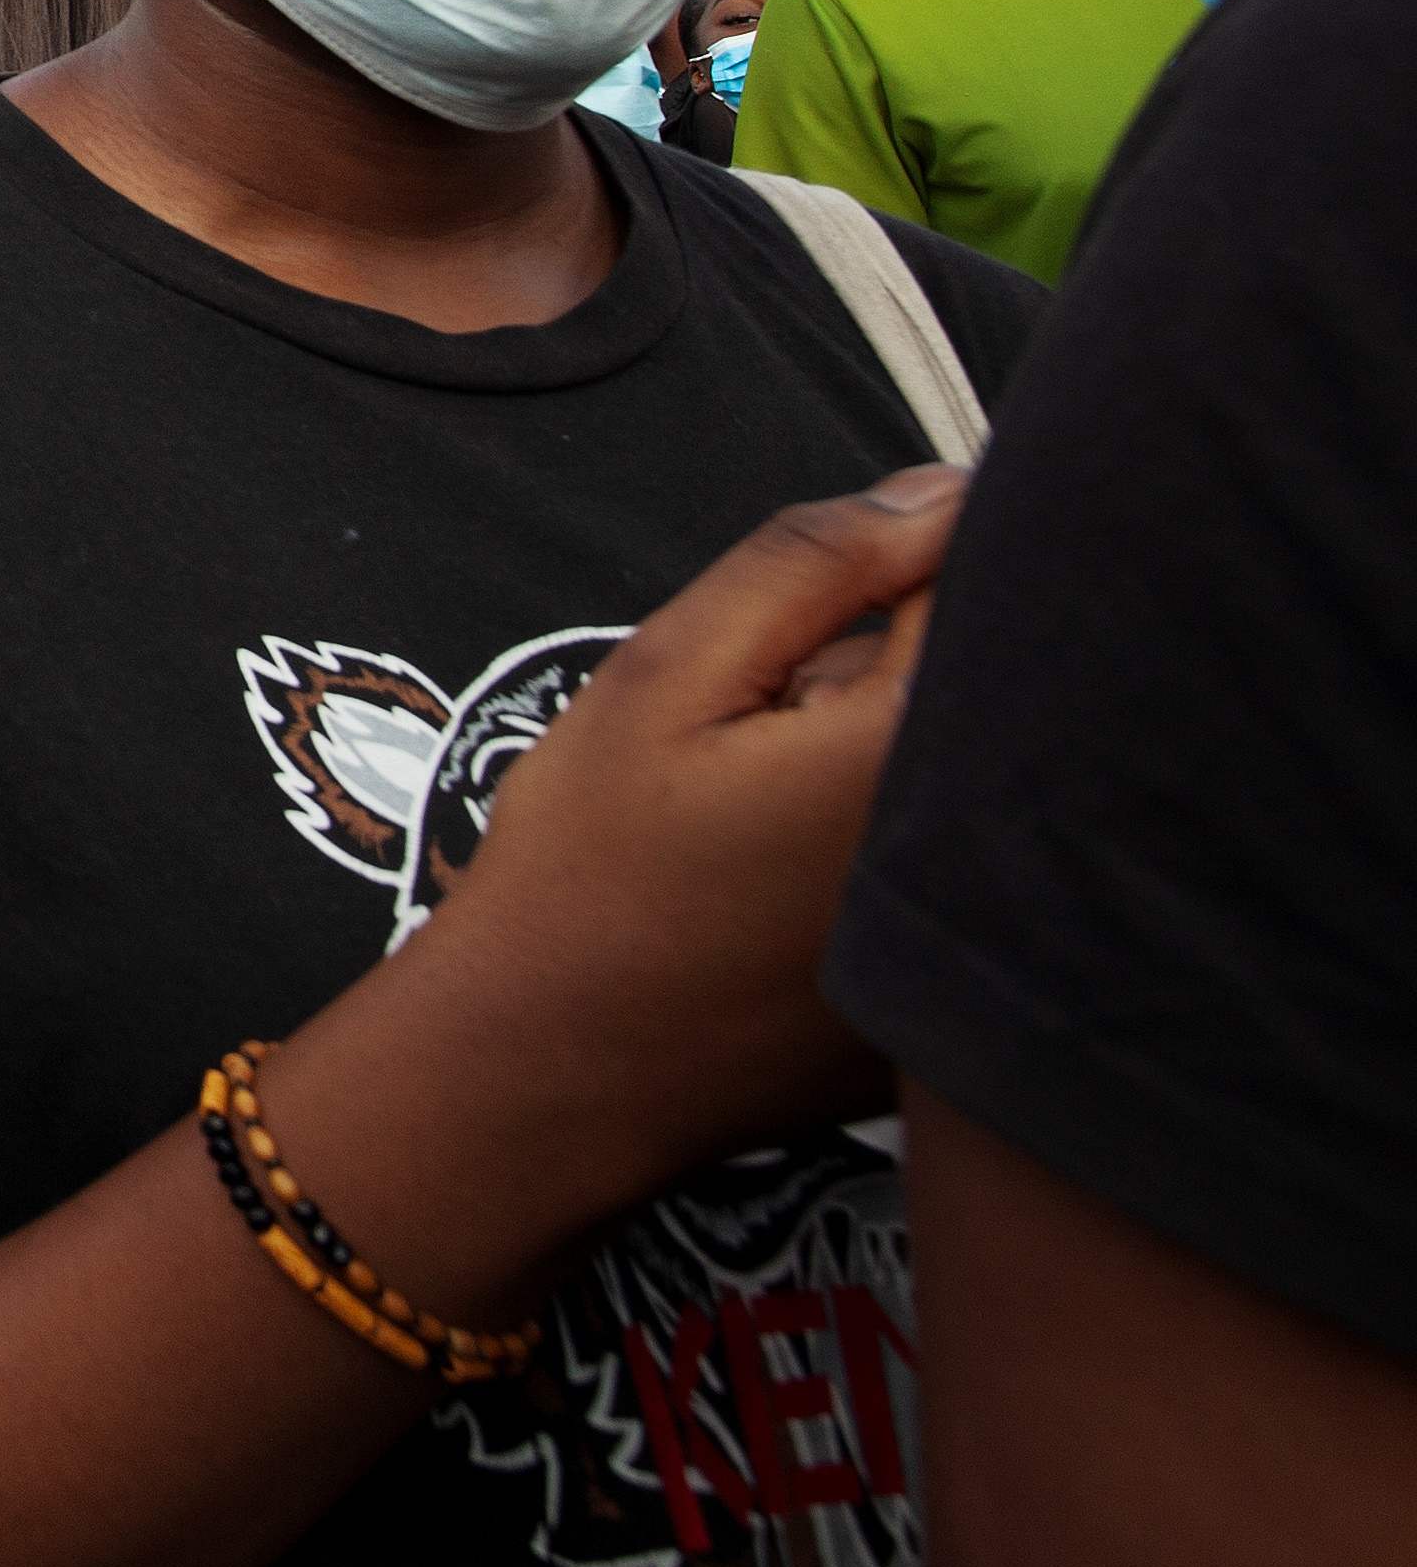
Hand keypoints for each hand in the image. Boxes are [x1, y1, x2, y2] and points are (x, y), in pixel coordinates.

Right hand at [391, 464, 969, 1209]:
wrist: (551, 1075)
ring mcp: (996, 939)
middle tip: (783, 711)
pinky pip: (976, 874)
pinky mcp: (978, 998)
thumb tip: (941, 491)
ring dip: (914, 756)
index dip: (917, 562)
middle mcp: (995, 850)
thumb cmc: (587, 876)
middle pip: (1014, 688)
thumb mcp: (663, 678)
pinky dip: (913, 848)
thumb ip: (811, 564)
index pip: (1001, 588)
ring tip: (776, 809)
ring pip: (993, 780)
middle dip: (923, 659)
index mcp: (925, 754)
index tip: (829, 598)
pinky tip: (797, 886)